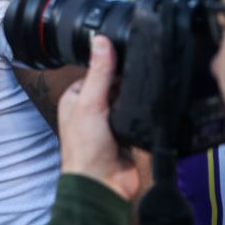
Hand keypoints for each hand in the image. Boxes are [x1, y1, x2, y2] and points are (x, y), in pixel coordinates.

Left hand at [58, 35, 140, 200]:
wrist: (102, 184)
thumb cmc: (85, 149)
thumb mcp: (91, 103)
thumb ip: (99, 72)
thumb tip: (100, 40)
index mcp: (76, 98)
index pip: (98, 72)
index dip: (112, 65)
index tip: (128, 55)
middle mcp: (91, 109)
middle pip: (116, 86)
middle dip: (126, 85)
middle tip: (138, 81)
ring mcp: (110, 123)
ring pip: (129, 102)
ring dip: (135, 102)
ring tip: (143, 98)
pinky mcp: (127, 135)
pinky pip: (139, 118)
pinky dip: (143, 116)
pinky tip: (149, 113)